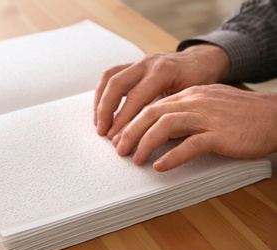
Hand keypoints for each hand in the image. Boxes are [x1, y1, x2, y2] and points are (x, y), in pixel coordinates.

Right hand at [94, 44, 229, 138]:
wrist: (201, 61)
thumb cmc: (199, 82)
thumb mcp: (190, 99)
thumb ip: (169, 113)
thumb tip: (149, 139)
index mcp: (163, 71)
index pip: (135, 98)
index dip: (123, 120)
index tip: (116, 137)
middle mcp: (148, 64)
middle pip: (116, 84)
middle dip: (105, 110)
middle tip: (103, 132)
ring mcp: (139, 62)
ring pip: (109, 78)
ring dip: (100, 102)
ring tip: (98, 123)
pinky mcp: (133, 65)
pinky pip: (111, 75)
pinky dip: (103, 93)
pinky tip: (102, 109)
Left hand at [112, 84, 276, 170]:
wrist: (274, 115)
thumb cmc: (241, 114)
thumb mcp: (207, 106)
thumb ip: (183, 113)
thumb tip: (160, 129)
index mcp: (189, 95)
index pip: (152, 106)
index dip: (132, 122)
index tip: (120, 136)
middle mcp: (194, 102)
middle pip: (152, 113)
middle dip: (130, 131)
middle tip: (118, 149)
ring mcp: (207, 116)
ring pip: (166, 126)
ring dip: (146, 143)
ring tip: (135, 159)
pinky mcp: (220, 134)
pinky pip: (190, 145)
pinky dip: (172, 157)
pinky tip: (161, 166)